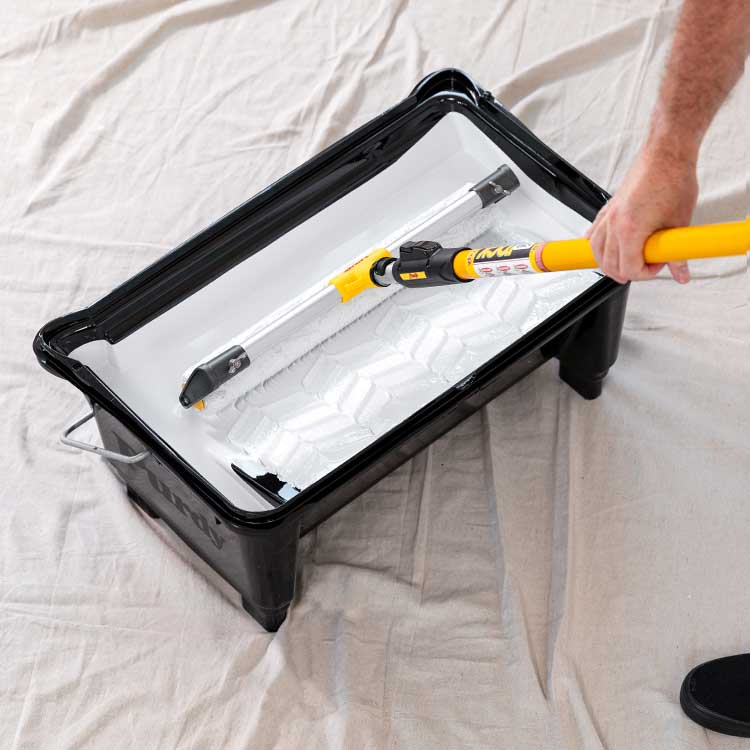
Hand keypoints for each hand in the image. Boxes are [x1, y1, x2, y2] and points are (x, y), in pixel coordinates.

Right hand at [587, 139, 698, 283]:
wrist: (667, 153)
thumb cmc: (673, 179)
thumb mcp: (679, 222)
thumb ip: (677, 252)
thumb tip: (680, 271)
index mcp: (630, 229)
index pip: (628, 268)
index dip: (645, 273)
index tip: (658, 264)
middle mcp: (614, 224)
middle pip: (609, 264)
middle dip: (627, 271)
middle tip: (646, 265)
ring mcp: (608, 215)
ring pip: (596, 251)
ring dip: (609, 261)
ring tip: (625, 262)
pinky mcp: (608, 208)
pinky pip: (593, 233)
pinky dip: (598, 244)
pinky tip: (606, 247)